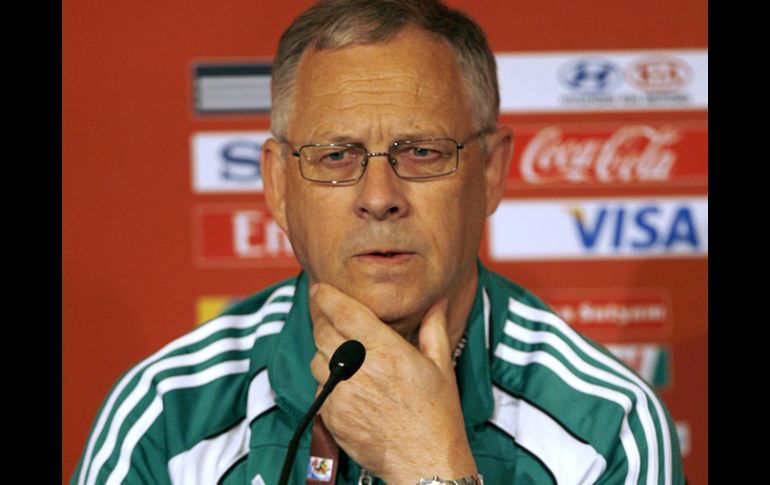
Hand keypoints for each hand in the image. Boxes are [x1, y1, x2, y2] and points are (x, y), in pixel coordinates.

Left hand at [309, 283, 476, 483]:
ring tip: (345, 357)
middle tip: (330, 317)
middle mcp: (359, 369)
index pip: (343, 312)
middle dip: (323, 319)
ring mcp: (342, 394)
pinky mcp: (332, 415)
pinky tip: (349, 386)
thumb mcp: (441, 367)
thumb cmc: (437, 416)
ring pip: (316, 359)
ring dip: (324, 352)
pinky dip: (328, 382)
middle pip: (322, 331)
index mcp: (385, 351)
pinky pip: (319, 388)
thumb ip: (433, 329)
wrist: (424, 462)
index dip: (326, 296)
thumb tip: (437, 302)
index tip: (319, 288)